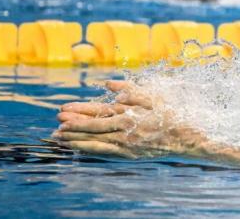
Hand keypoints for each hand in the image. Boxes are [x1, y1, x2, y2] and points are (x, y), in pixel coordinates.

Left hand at [53, 80, 185, 157]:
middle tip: (55, 124)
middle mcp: (124, 130)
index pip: (98, 112)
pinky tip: (77, 148)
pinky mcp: (128, 155)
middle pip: (93, 127)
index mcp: (128, 114)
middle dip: (72, 125)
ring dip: (75, 140)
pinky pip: (104, 153)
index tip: (63, 110)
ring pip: (95, 142)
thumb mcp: (152, 97)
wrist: (184, 138)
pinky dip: (88, 150)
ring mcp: (125, 145)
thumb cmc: (169, 115)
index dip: (79, 112)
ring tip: (58, 138)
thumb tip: (109, 84)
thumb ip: (130, 90)